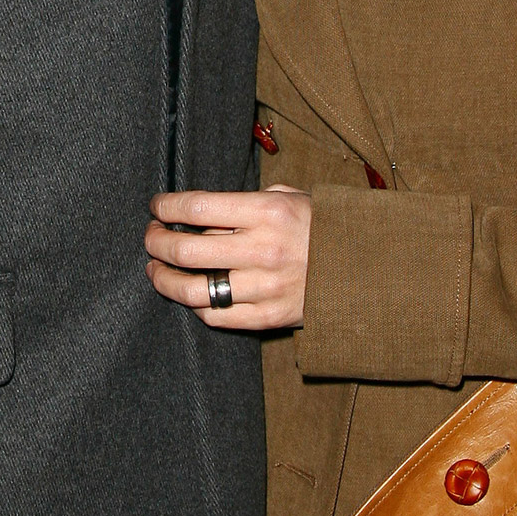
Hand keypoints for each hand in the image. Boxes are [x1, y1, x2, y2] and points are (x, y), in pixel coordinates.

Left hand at [145, 186, 311, 329]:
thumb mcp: (288, 198)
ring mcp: (265, 287)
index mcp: (267, 212)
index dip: (167, 206)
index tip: (156, 207)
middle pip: (186, 248)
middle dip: (157, 241)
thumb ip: (244, 204)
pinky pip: (217, 315)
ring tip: (155, 269)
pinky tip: (189, 293)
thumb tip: (200, 215)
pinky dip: (195, 305)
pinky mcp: (269, 317)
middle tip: (151, 236)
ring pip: (193, 289)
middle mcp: (263, 250)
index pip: (198, 206)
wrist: (365, 267)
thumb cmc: (320, 226)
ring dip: (164, 278)